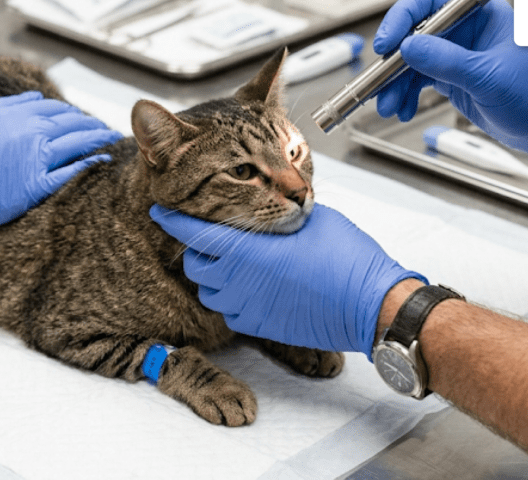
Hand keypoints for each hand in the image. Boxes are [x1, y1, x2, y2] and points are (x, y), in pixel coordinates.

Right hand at [0, 91, 122, 257]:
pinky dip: (90, 163)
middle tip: (104, 128)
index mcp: (12, 114)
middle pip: (71, 122)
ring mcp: (34, 158)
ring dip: (97, 138)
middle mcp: (28, 132)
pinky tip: (102, 160)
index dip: (72, 113)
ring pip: (77, 142)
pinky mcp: (35, 185)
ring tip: (110, 139)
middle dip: (91, 124)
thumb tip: (36, 97)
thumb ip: (6, 106)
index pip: (54, 108)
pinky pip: (71, 171)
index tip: (82, 118)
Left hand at [150, 204, 424, 354]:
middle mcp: (236, 279)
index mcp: (244, 248)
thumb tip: (271, 202)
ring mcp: (246, 306)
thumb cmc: (344, 257)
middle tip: (212, 238)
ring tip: (236, 264)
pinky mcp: (259, 326)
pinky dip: (233, 299)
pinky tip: (253, 288)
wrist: (367, 303)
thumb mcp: (310, 217)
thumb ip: (278, 210)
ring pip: (210, 291)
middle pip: (195, 264)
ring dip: (214, 276)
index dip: (172, 219)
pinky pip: (231, 312)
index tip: (160, 210)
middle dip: (197, 249)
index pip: (192, 230)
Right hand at [373, 0, 527, 162]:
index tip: (388, 42)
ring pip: (411, 61)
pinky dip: (405, 95)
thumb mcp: (490, 77)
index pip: (431, 0)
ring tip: (389, 105)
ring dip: (395, 84)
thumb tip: (409, 48)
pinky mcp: (452, 77)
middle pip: (413, 32)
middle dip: (393, 60)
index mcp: (481, 15)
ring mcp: (457, 54)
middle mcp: (466, 30)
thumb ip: (447, 62)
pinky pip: (417, 80)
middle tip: (379, 80)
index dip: (403, 18)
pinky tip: (403, 108)